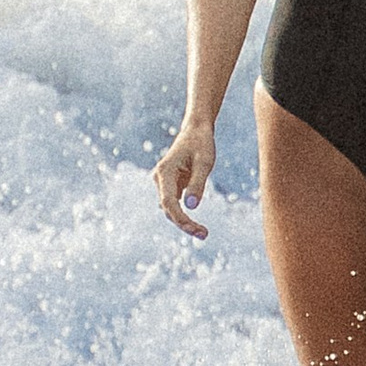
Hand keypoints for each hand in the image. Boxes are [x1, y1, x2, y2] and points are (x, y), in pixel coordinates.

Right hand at [153, 119, 215, 236]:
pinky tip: (198, 226)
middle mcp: (160, 179)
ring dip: (184, 222)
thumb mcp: (205, 162)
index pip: (169, 202)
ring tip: (203, 233)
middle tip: (204, 235)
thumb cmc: (201, 144)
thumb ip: (198, 184)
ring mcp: (164, 183)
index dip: (180, 219)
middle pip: (168, 209)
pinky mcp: (171, 186)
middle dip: (184, 224)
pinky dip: (185, 216)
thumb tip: (191, 207)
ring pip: (170, 210)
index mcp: (165, 172)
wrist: (196, 131)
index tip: (195, 230)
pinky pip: (175, 206)